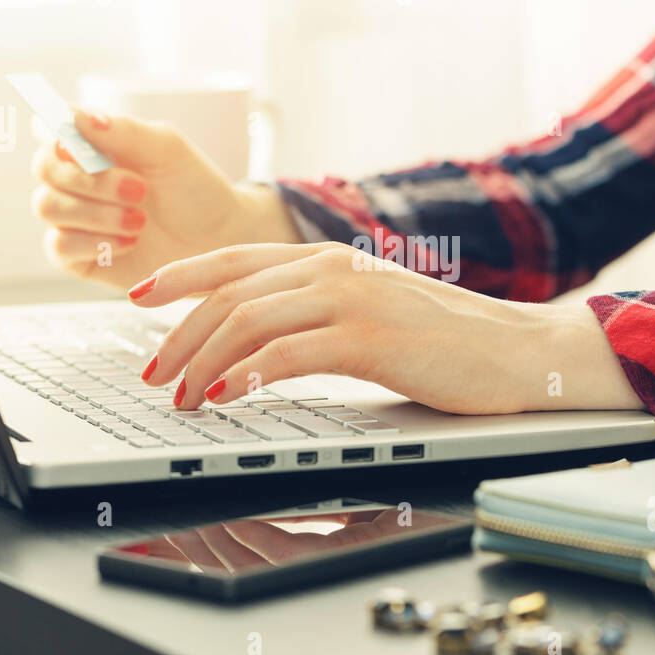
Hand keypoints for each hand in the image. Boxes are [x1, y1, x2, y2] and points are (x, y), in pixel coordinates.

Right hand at [29, 110, 298, 289]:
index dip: (51, 133)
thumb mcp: (168, 150)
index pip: (47, 128)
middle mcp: (76, 179)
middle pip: (43, 168)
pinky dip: (94, 242)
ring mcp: (74, 218)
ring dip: (96, 213)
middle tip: (139, 190)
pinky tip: (129, 242)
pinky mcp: (78, 256)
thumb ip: (124, 130)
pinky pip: (58, 245)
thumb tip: (76, 115)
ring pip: (47, 206)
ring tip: (140, 221)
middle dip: (91, 180)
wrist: (218, 238)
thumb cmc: (194, 187)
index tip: (75, 145)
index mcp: (92, 145)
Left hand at [128, 242, 641, 414]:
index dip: (178, 277)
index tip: (139, 298)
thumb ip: (315, 311)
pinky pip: (285, 354)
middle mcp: (331, 268)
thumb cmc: (442, 338)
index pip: (232, 259)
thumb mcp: (369, 309)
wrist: (515, 351)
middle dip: (177, 335)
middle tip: (153, 374)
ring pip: (245, 320)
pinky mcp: (368, 340)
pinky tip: (225, 397)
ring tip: (181, 397)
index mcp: (327, 257)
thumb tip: (251, 341)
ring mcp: (350, 300)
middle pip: (226, 293)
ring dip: (201, 361)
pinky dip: (244, 375)